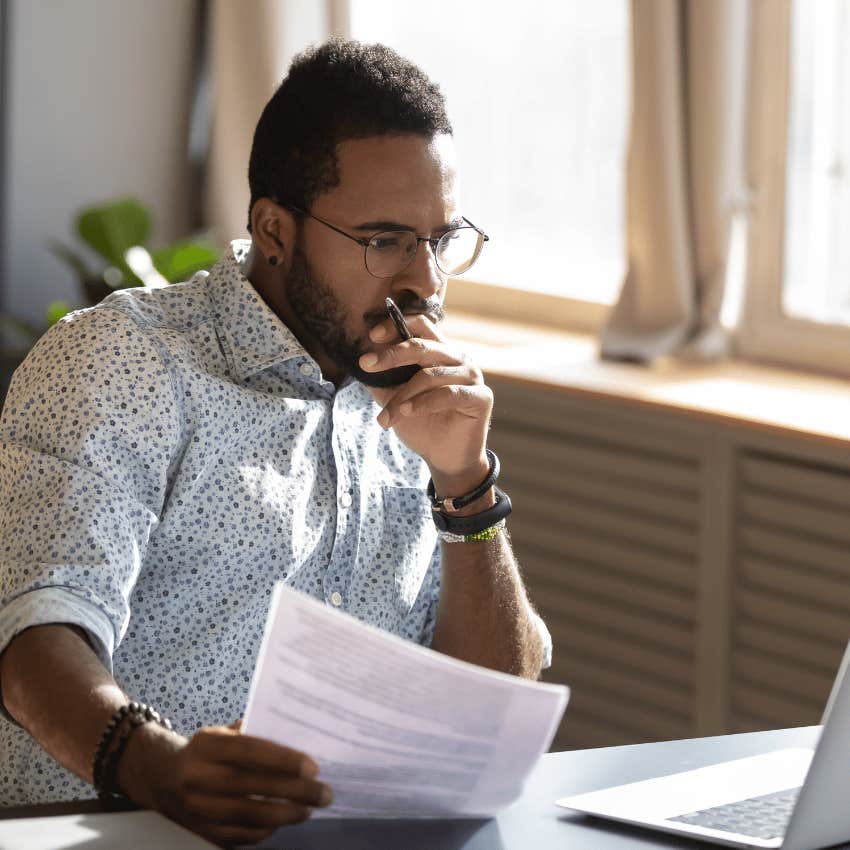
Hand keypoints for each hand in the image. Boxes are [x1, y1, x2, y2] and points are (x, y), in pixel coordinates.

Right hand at [121, 720, 331, 847]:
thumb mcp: (222, 732)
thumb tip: (298, 736)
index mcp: (206, 746)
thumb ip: (253, 733)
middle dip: (294, 792)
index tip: (313, 767)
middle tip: (324, 793)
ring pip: (248, 817)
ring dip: (285, 815)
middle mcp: (198, 777)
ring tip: (309, 809)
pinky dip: (265, 831)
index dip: (282, 760)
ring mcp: (197, 808)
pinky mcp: (201, 832)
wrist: (160, 777)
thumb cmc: (205, 750)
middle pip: (252, 787)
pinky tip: (284, 822)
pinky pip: (239, 836)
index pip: (249, 751)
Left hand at [359, 314, 492, 494]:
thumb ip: (383, 380)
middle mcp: (458, 358)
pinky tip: (405, 413)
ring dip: (402, 395)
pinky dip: (422, 403)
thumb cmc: (422, 425)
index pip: (421, 325)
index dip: (397, 325)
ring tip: (385, 417)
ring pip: (430, 375)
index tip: (372, 336)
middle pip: (422, 346)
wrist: (444, 458)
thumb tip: (361, 362)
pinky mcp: (480, 396)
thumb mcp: (395, 399)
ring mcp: (472, 376)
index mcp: (440, 352)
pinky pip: (447, 394)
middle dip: (392, 355)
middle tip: (366, 365)